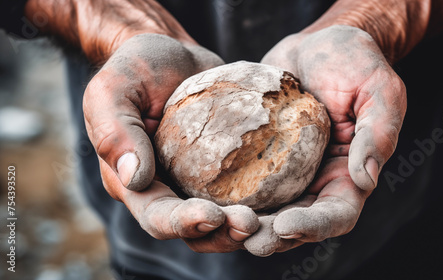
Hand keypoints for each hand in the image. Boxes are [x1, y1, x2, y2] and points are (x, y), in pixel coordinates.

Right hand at [83, 33, 258, 251]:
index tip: (211, 214)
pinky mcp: (225, 170)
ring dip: (243, 226)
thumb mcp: (112, 90)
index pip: (155, 215)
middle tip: (250, 224)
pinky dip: (263, 200)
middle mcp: (167, 190)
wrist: (172, 56)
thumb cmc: (136, 68)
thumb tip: (135, 178)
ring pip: (222, 219)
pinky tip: (286, 195)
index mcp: (134, 183)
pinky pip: (244, 190)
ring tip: (268, 221)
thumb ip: (116, 132)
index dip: (182, 222)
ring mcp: (197, 183)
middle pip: (194, 229)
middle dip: (221, 232)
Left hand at [244, 25, 406, 255]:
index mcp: (349, 175)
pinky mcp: (260, 156)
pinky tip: (204, 194)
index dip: (314, 226)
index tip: (286, 225)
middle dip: (273, 236)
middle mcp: (317, 180)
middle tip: (247, 238)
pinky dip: (227, 192)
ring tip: (221, 224)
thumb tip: (365, 179)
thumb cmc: (356, 63)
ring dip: (246, 222)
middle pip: (297, 222)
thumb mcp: (379, 92)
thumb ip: (378, 134)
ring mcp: (286, 171)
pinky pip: (243, 179)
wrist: (319, 45)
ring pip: (267, 208)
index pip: (337, 214)